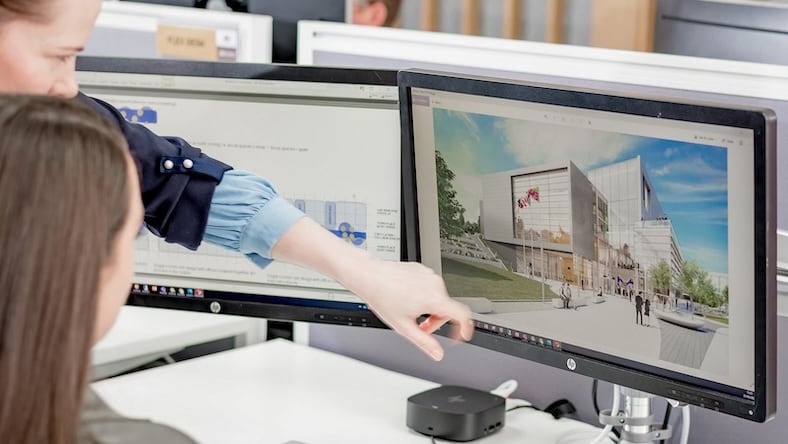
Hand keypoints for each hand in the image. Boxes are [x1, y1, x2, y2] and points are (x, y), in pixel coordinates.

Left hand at [338, 259, 473, 360]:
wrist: (370, 276)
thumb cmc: (383, 298)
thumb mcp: (404, 328)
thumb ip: (424, 343)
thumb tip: (438, 354)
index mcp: (434, 298)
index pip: (462, 315)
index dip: (466, 328)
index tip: (464, 335)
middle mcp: (435, 284)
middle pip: (446, 309)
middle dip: (435, 321)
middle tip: (418, 327)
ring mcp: (429, 274)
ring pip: (438, 298)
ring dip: (428, 309)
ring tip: (408, 311)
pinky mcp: (422, 269)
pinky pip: (429, 287)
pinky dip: (422, 296)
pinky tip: (405, 297)